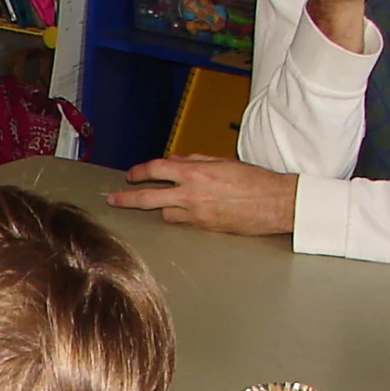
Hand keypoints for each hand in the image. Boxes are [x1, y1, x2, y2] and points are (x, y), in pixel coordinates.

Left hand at [105, 154, 295, 235]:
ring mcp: (197, 215)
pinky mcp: (205, 229)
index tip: (130, 175)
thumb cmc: (254, 180)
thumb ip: (194, 161)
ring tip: (163, 204)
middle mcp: (191, 195)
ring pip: (165, 214)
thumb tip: (173, 161)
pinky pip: (184, 222)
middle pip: (148, 198)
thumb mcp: (222, 162)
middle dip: (127, 198)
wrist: (276, 203)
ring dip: (162, 208)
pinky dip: (180, 216)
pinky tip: (184, 212)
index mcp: (195, 173)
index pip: (156, 170)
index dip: (140, 172)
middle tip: (113, 199)